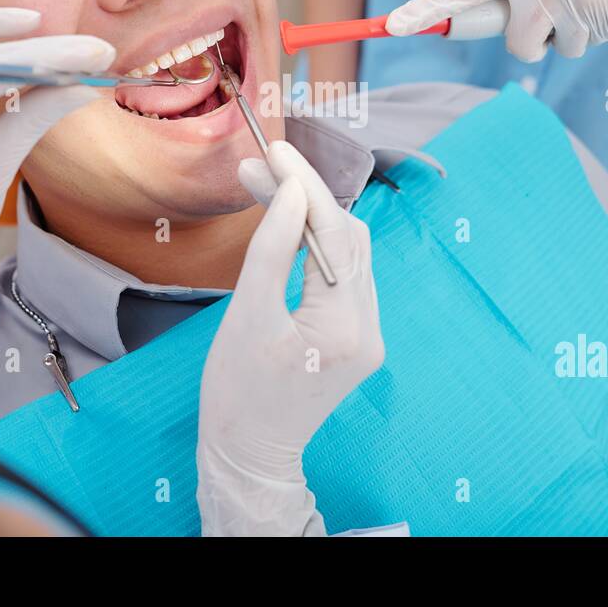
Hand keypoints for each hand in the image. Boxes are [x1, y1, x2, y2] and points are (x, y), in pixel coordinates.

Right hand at [196, 141, 381, 535]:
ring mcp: (369, 333)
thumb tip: (292, 191)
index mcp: (345, 327)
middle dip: (305, 196)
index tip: (274, 149)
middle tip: (258, 166)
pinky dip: (318, 244)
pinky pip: (344, 274)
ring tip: (267, 187)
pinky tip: (289, 225)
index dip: (303, 186)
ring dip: (312, 216)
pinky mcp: (358, 336)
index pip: (333, 234)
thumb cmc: (237, 395)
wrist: (249, 456)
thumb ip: (271, 248)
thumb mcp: (246, 316)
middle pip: (348, 237)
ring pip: (349, 251)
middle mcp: (370, 328)